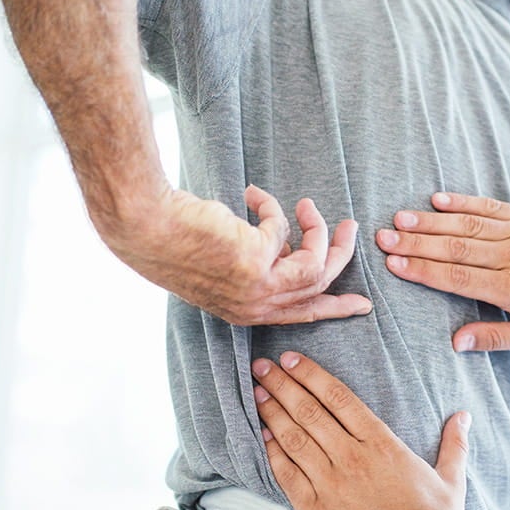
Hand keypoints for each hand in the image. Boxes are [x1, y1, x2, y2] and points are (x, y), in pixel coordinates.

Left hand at [106, 185, 371, 325]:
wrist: (147, 228)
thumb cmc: (177, 241)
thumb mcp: (227, 265)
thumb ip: (262, 265)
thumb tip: (288, 247)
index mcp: (248, 312)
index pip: (303, 315)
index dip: (336, 308)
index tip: (362, 305)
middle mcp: (256, 306)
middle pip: (319, 286)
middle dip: (341, 255)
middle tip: (350, 228)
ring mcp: (258, 286)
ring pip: (315, 262)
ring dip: (318, 229)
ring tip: (307, 204)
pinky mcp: (257, 259)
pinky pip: (283, 228)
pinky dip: (271, 206)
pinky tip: (251, 194)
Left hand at [252, 352, 469, 509]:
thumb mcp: (451, 480)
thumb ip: (454, 444)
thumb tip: (463, 416)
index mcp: (382, 445)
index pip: (339, 398)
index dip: (312, 375)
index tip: (291, 359)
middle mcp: (352, 458)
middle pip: (310, 412)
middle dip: (283, 385)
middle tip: (262, 366)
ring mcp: (330, 484)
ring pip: (294, 438)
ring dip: (272, 412)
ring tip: (256, 393)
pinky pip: (287, 475)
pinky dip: (272, 452)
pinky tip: (261, 436)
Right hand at [376, 193, 509, 351]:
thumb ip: (495, 339)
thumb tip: (455, 342)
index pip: (458, 278)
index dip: (423, 270)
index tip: (394, 265)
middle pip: (455, 247)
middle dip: (416, 243)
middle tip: (382, 238)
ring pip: (467, 223)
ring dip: (430, 221)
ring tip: (399, 219)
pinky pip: (490, 206)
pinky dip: (462, 201)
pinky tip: (436, 199)